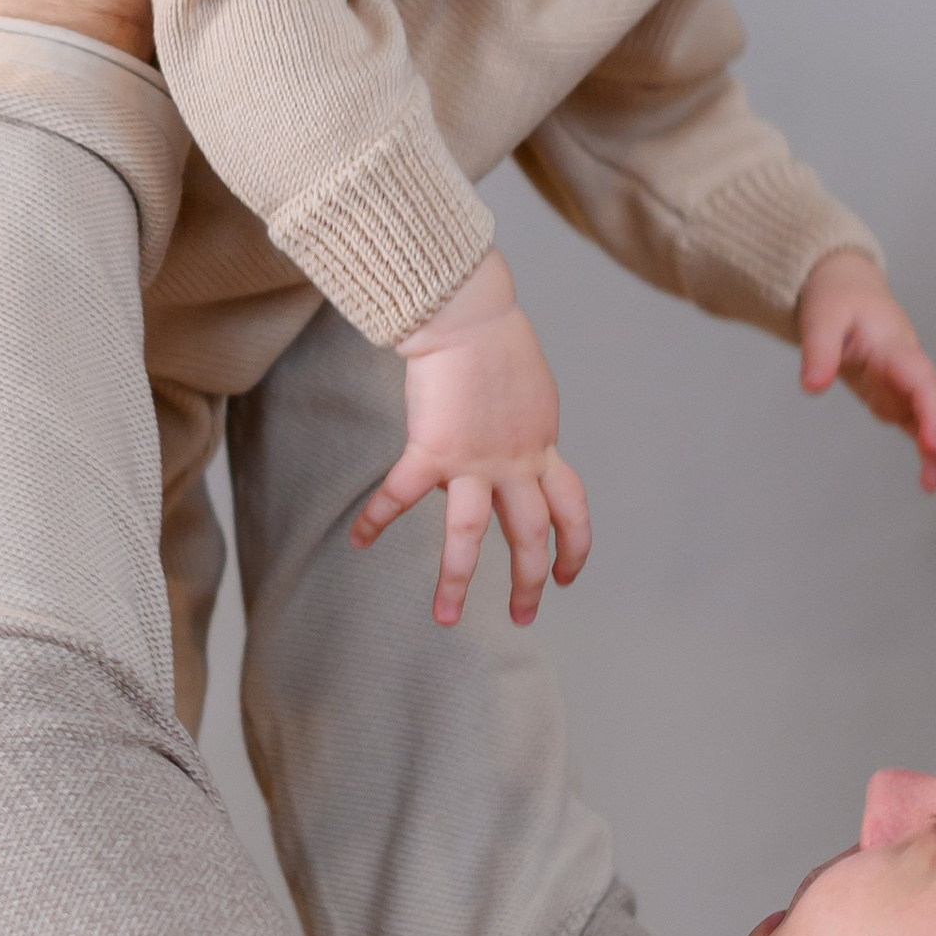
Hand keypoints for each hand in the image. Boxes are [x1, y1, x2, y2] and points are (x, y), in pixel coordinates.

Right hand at [352, 253, 592, 628]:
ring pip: (470, 535)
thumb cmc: (497, 341)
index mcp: (542, 448)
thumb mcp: (529, 393)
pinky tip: (358, 540)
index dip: (576, 546)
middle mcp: (515, 463)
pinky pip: (400, 493)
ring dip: (456, 580)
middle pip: (531, 536)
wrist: (472, 318)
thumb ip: (520, 428)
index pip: (572, 508)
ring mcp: (475, 461)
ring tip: (446, 617)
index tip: (571, 574)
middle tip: (524, 615)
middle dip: (530, 581)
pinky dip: (376, 517)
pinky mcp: (433, 449)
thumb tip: (505, 449)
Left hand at [798, 251, 935, 500]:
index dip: (932, 413)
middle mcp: (915, 371)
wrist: (850, 290)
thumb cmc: (838, 302)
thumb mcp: (821, 319)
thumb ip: (818, 351)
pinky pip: (931, 432)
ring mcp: (915, 388)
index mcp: (897, 349)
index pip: (923, 382)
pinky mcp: (907, 401)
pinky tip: (932, 486)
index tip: (930, 446)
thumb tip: (812, 386)